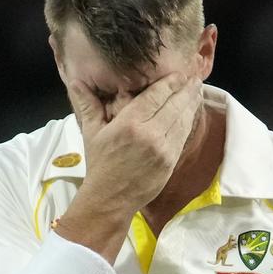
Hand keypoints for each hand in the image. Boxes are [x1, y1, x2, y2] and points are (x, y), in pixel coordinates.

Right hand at [70, 72, 201, 216]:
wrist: (109, 199)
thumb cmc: (99, 164)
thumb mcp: (91, 132)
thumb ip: (88, 104)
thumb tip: (75, 82)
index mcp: (129, 123)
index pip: (155, 96)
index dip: (170, 83)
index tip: (179, 74)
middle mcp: (149, 133)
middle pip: (174, 105)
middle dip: (186, 90)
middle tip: (195, 78)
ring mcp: (163, 149)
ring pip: (182, 120)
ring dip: (191, 104)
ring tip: (197, 91)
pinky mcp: (171, 161)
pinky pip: (182, 136)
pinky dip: (188, 122)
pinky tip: (190, 113)